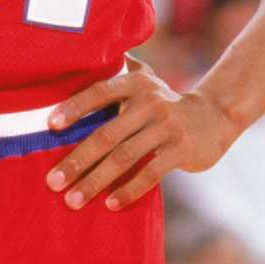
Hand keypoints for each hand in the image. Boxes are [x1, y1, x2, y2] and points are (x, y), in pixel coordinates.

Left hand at [46, 58, 239, 211]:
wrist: (215, 116)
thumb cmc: (164, 102)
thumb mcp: (145, 80)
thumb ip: (116, 72)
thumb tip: (76, 59)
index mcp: (135, 83)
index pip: (99, 92)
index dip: (74, 107)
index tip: (49, 125)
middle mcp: (150, 102)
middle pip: (106, 134)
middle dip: (77, 160)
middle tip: (52, 181)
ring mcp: (167, 127)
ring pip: (124, 157)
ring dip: (95, 181)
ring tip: (73, 200)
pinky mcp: (181, 150)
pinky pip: (150, 173)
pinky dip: (129, 190)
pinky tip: (110, 204)